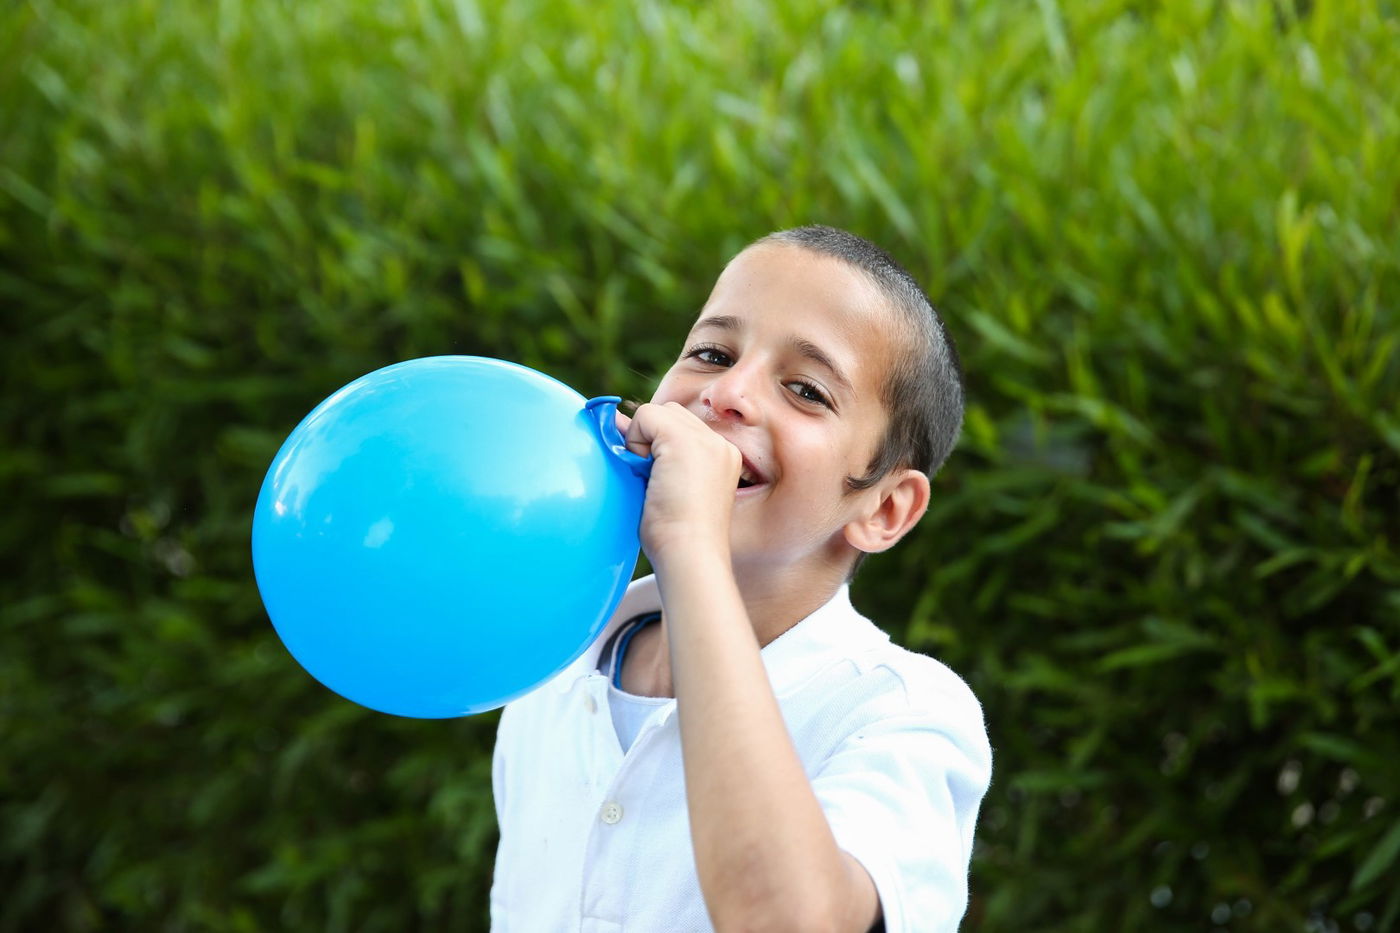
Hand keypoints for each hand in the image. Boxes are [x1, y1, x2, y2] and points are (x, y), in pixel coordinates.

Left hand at [615, 402, 740, 566]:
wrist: (689, 555)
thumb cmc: (676, 538)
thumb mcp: (666, 489)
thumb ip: (651, 456)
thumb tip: (615, 421)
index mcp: (723, 458)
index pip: (683, 428)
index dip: (657, 445)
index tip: (651, 475)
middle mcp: (720, 444)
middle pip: (671, 414)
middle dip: (651, 438)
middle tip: (650, 479)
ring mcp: (705, 439)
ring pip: (658, 412)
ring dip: (643, 440)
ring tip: (651, 479)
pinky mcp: (683, 439)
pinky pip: (645, 415)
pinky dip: (634, 440)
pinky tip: (644, 473)